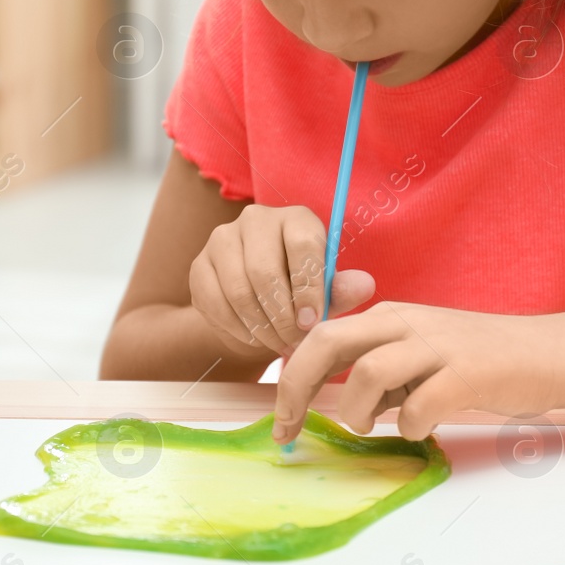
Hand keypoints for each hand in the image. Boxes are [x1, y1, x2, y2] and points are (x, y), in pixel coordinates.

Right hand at [189, 203, 375, 357]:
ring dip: (261, 327)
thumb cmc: (301, 294)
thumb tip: (364, 285)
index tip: (312, 324)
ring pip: (238, 290)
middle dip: (282, 318)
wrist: (258, 305)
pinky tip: (255, 338)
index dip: (308, 289)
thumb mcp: (327, 294)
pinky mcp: (199, 265)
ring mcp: (222, 240)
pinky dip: (237, 328)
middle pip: (264, 271)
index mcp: (296, 218)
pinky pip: (215, 303)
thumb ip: (343, 290)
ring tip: (279, 345)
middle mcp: (256, 219)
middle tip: (295, 344)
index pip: (302, 246)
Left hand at [272, 302, 563, 442]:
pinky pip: (419, 404)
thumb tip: (338, 403)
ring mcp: (438, 346)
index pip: (320, 335)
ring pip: (368, 372)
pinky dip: (410, 425)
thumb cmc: (481, 362)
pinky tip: (422, 428)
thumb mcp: (421, 356)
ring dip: (358, 410)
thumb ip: (382, 374)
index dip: (290, 378)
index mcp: (390, 318)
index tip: (281, 420)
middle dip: (297, 387)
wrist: (547, 354)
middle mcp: (407, 323)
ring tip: (374, 425)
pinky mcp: (468, 374)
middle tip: (291, 430)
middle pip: (328, 341)